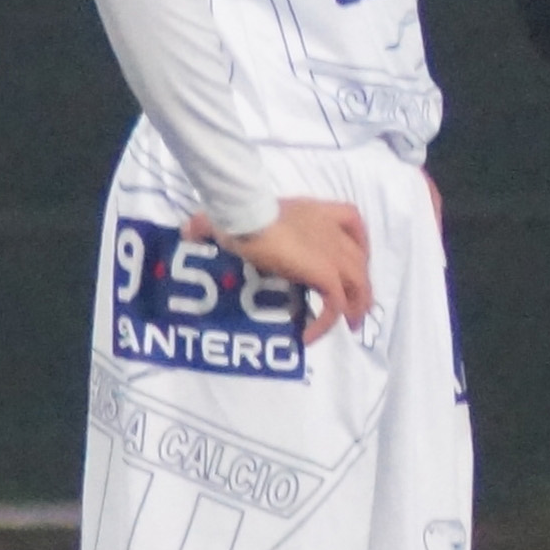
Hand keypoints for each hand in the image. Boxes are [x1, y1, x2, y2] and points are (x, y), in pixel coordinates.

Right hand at [199, 198, 374, 340]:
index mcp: (317, 211)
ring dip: (355, 309)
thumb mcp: (232, 216)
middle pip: (360, 260)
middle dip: (361, 285)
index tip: (350, 264)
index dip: (357, 243)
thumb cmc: (240, 212)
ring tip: (346, 329)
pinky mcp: (326, 275)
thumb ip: (211, 224)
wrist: (249, 216)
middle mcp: (331, 232)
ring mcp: (332, 254)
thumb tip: (188, 230)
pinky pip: (335, 306)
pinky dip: (325, 323)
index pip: (351, 221)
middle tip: (352, 308)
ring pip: (358, 286)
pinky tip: (308, 337)